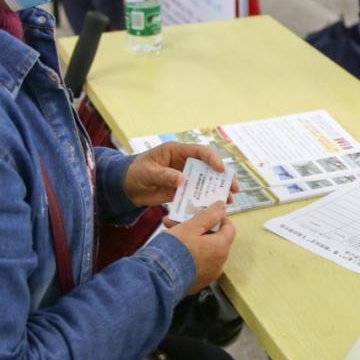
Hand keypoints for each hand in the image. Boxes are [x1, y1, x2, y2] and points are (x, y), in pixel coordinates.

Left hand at [123, 142, 238, 207]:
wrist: (124, 187)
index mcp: (177, 151)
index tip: (221, 170)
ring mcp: (183, 177)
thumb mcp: (148, 172)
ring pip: (205, 182)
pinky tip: (212, 208)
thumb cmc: (134, 172)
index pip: (200, 152)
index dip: (213, 159)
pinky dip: (204, 201)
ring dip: (217, 190)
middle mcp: (184, 163)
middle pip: (209, 167)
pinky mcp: (180, 191)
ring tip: (229, 200)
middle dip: (223, 177)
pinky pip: (195, 195)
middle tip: (234, 188)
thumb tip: (182, 179)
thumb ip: (164, 175)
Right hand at [164, 202, 236, 292]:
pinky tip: (174, 250)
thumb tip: (221, 207)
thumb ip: (208, 216)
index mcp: (221, 247)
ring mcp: (208, 274)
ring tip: (172, 233)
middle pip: (214, 239)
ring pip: (204, 251)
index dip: (219, 218)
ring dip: (192, 240)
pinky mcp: (197, 282)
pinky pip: (197, 264)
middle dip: (199, 228)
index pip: (229, 228)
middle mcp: (219, 263)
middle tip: (183, 221)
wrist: (159, 279)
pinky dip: (189, 255)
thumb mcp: (190, 227)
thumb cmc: (175, 252)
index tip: (208, 213)